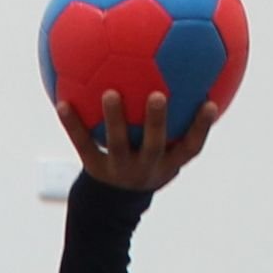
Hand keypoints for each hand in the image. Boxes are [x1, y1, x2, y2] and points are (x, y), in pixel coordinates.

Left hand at [62, 86, 222, 193]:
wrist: (113, 202)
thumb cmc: (146, 161)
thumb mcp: (166, 150)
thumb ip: (181, 118)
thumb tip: (196, 70)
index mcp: (168, 162)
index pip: (191, 147)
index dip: (201, 128)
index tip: (209, 103)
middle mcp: (146, 167)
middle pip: (154, 145)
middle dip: (157, 122)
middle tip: (158, 95)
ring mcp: (119, 169)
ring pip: (117, 144)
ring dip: (115, 119)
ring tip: (110, 93)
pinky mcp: (94, 169)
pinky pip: (83, 144)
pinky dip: (72, 124)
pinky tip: (63, 103)